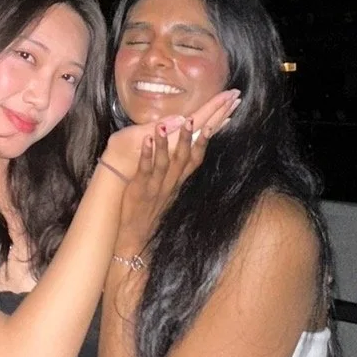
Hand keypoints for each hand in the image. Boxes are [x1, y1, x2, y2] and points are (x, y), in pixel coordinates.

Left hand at [112, 89, 239, 258]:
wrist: (137, 239)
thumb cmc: (152, 211)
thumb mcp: (170, 192)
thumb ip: (179, 172)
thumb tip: (188, 155)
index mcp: (179, 181)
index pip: (198, 157)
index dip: (208, 139)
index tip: (219, 120)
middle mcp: (172, 182)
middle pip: (186, 157)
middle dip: (193, 137)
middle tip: (198, 117)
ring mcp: (157, 185)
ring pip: (166, 162)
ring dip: (168, 142)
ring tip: (167, 123)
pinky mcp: (140, 189)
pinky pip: (145, 169)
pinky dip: (147, 154)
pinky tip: (147, 139)